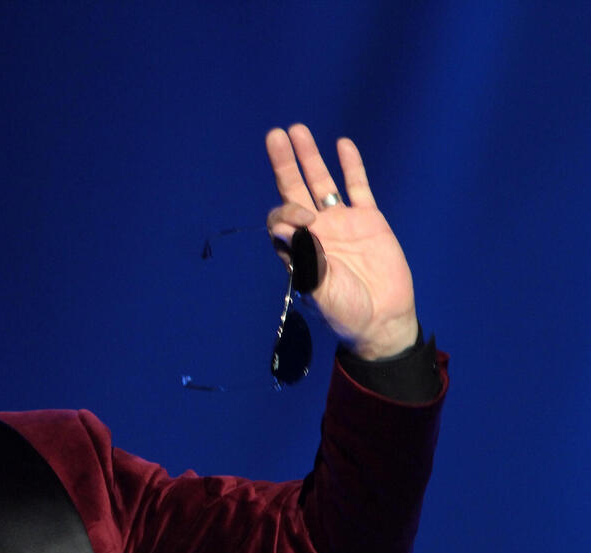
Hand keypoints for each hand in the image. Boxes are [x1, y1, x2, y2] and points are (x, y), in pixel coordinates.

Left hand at [265, 124, 418, 359]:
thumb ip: (302, 257)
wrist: (381, 319)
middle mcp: (315, 231)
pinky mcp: (369, 220)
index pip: (282, 217)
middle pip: (294, 189)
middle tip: (274, 135)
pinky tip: (342, 146)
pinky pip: (358, 188)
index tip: (306, 221)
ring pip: (323, 183)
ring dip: (310, 158)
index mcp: (297, 248)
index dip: (287, 210)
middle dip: (284, 163)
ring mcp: (342, 223)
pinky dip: (351, 167)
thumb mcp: (319, 288)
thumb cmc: (344, 310)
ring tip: (298, 130)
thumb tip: (281, 227)